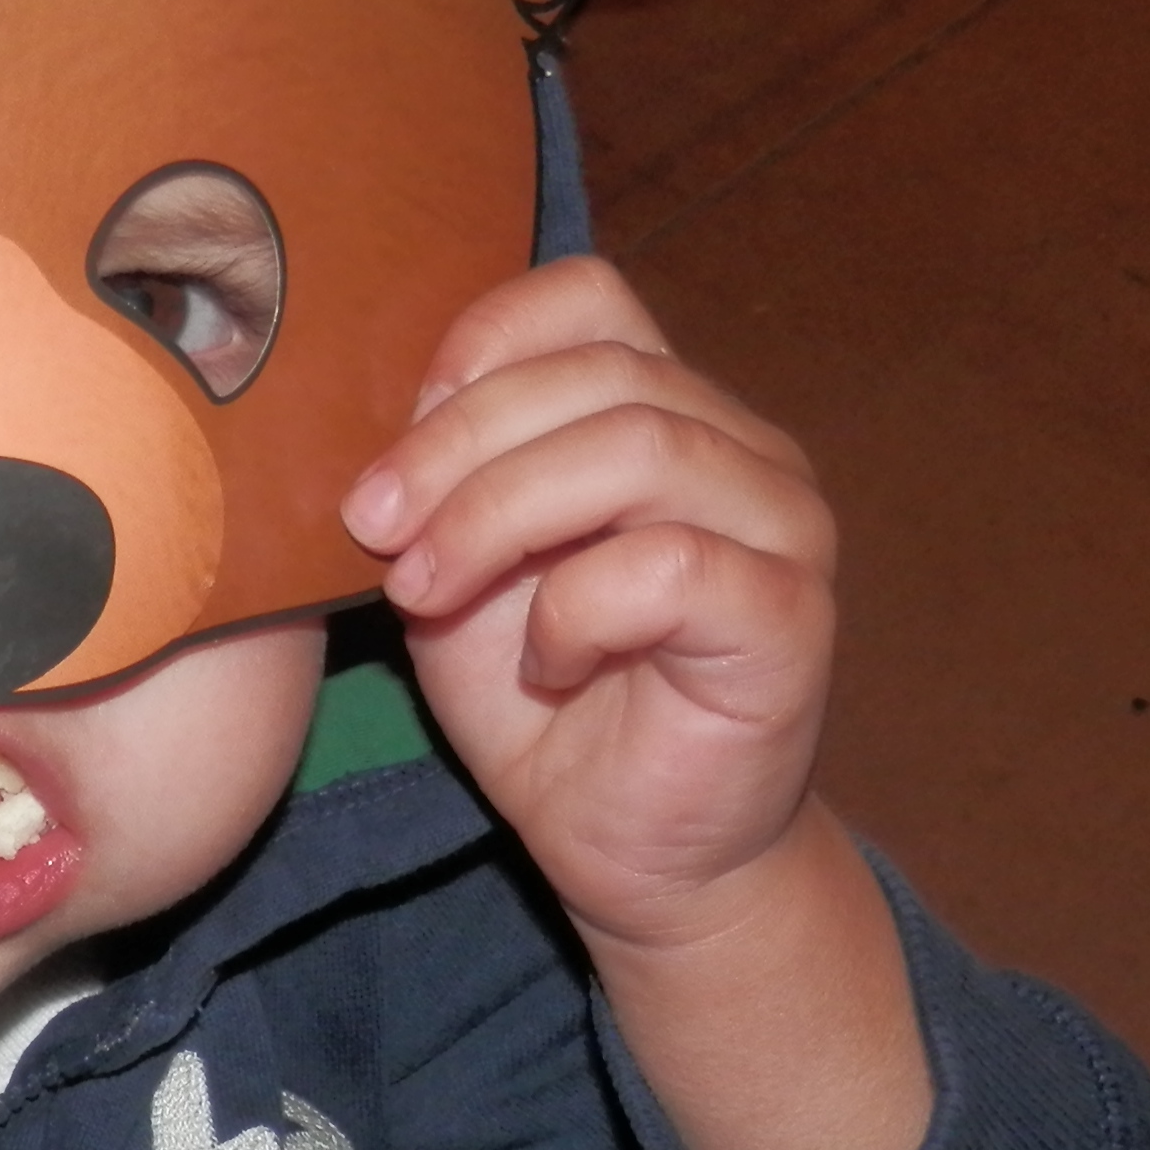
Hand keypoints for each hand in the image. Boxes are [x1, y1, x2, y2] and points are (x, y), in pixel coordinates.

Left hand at [343, 258, 833, 947]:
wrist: (632, 851)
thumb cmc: (546, 704)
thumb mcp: (459, 566)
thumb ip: (440, 478)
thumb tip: (359, 411)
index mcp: (662, 407)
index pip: (584, 298)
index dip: (474, 350)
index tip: (388, 452)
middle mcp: (741, 445)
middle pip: (600, 370)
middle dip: (459, 444)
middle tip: (375, 529)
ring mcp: (782, 524)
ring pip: (641, 446)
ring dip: (500, 512)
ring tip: (426, 590)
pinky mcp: (790, 617)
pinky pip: (675, 564)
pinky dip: (578, 605)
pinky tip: (545, 662)